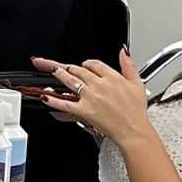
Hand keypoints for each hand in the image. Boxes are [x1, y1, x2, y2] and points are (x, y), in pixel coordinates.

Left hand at [32, 47, 150, 143]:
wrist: (133, 130)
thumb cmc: (135, 110)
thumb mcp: (137, 83)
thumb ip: (129, 65)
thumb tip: (124, 51)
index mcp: (112, 77)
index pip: (95, 64)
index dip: (88, 63)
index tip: (85, 65)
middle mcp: (98, 85)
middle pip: (79, 70)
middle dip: (69, 68)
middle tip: (61, 67)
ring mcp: (89, 97)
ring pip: (70, 81)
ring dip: (59, 74)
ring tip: (52, 70)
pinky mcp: (83, 110)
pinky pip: (65, 103)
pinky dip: (53, 100)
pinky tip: (44, 96)